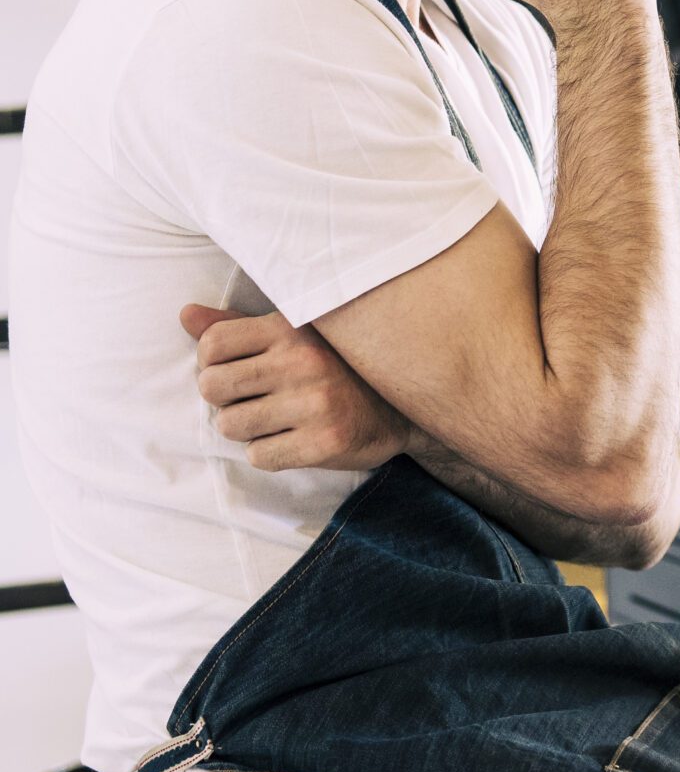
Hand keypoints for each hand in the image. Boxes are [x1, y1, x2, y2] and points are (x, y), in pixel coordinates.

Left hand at [182, 304, 414, 473]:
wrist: (401, 408)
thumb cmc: (335, 368)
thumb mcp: (292, 336)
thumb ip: (237, 327)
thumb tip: (185, 314)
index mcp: (292, 328)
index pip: (212, 345)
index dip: (213, 363)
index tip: (238, 371)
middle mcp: (303, 361)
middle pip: (211, 387)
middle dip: (225, 400)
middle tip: (255, 399)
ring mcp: (316, 402)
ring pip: (230, 426)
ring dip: (246, 430)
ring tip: (276, 419)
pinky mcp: (325, 441)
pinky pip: (260, 456)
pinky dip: (270, 453)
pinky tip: (294, 439)